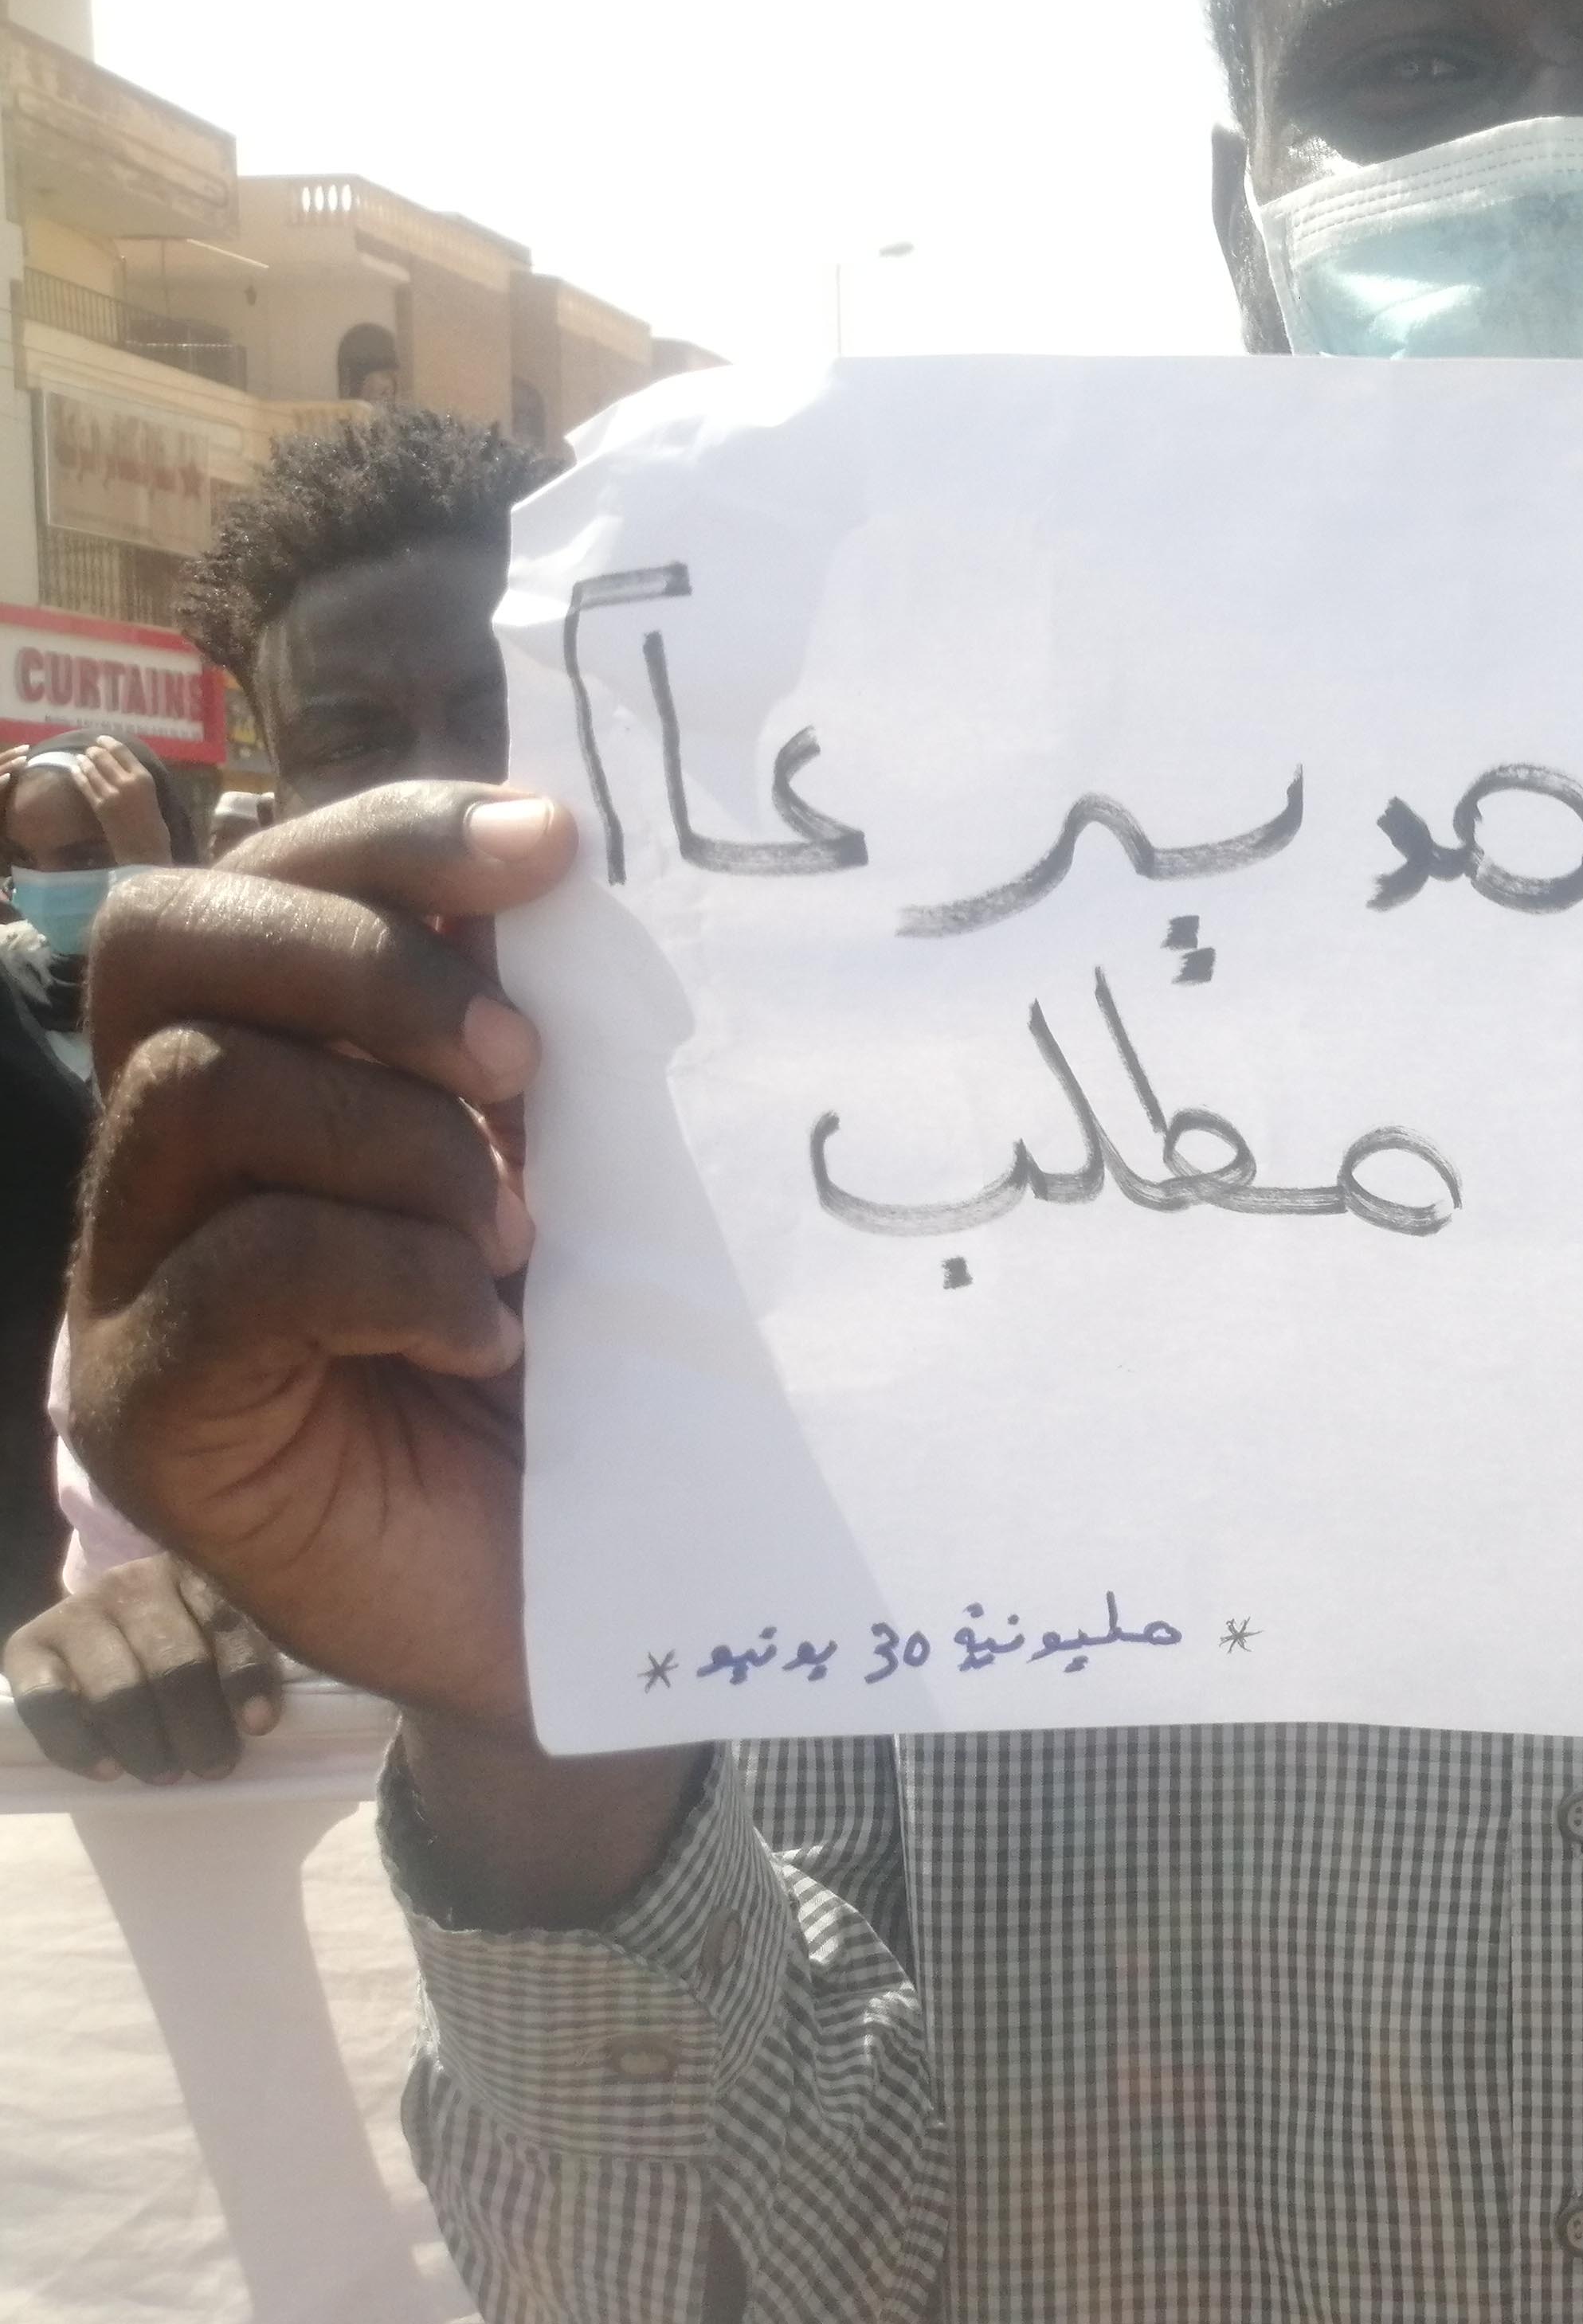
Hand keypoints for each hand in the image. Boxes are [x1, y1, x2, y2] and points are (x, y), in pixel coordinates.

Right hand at [5, 1555, 282, 1780]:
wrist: (105, 1627)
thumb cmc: (186, 1639)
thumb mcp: (223, 1633)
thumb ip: (247, 1659)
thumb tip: (261, 1721)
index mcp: (196, 1572)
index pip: (228, 1620)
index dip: (244, 1676)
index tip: (260, 1726)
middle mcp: (135, 1584)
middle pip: (174, 1663)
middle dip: (197, 1725)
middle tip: (213, 1766)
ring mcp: (79, 1611)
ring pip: (117, 1688)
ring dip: (146, 1742)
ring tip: (166, 1773)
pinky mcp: (29, 1645)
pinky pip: (48, 1702)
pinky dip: (78, 1743)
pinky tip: (109, 1769)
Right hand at [66, 781, 548, 1724]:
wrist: (594, 1599)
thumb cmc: (591, 1375)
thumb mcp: (579, 1176)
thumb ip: (538, 1046)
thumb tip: (570, 871)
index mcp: (273, 1063)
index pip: (262, 879)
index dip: (392, 836)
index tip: (554, 845)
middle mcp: (169, 1158)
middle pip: (171, 944)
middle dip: (364, 962)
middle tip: (524, 1064)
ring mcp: (134, 1283)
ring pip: (197, 1092)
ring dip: (397, 1138)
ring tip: (515, 1235)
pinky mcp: (147, 1411)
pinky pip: (236, 1271)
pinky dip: (389, 1277)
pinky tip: (484, 1335)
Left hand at [78, 737, 175, 866]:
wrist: (146, 849)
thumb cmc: (154, 825)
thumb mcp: (151, 796)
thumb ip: (137, 781)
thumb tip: (121, 767)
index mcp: (143, 778)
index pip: (122, 752)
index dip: (109, 742)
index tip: (101, 738)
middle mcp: (126, 782)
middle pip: (104, 758)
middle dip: (94, 751)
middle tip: (89, 749)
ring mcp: (110, 793)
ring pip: (92, 770)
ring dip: (84, 761)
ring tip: (80, 758)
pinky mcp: (98, 805)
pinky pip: (85, 785)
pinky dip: (78, 775)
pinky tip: (74, 770)